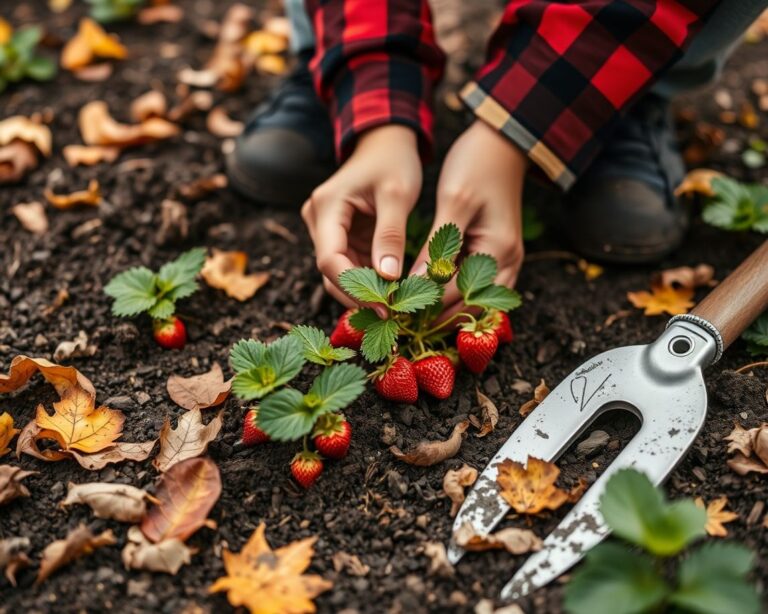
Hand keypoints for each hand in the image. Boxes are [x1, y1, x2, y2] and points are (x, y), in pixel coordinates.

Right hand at [301, 125, 421, 308]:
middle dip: (359, 295)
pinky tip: (391, 292)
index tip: (385, 306)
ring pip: (339, 272)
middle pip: (331, 271)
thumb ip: (390, 235)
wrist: (385, 142)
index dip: (354, 288)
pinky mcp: (340, 236)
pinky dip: (369, 280)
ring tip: (395, 306)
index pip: (329, 260)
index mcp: (326, 206)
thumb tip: (389, 278)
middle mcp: (318, 220)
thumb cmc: (393, 162)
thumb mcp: (397, 195)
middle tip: (392, 313)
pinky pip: (350, 265)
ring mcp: (326, 229)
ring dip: (365, 291)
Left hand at [411, 120, 527, 317]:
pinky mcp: (496, 254)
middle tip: (395, 318)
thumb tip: (415, 283)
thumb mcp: (453, 202)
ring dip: (444, 307)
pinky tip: (426, 293)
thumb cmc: (477, 165)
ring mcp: (505, 260)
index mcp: (498, 250)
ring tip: (406, 311)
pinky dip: (452, 292)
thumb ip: (437, 247)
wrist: (501, 143)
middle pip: (469, 305)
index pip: (457, 293)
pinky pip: (475, 285)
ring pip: (474, 299)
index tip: (391, 308)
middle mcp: (507, 262)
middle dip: (435, 315)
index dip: (424, 304)